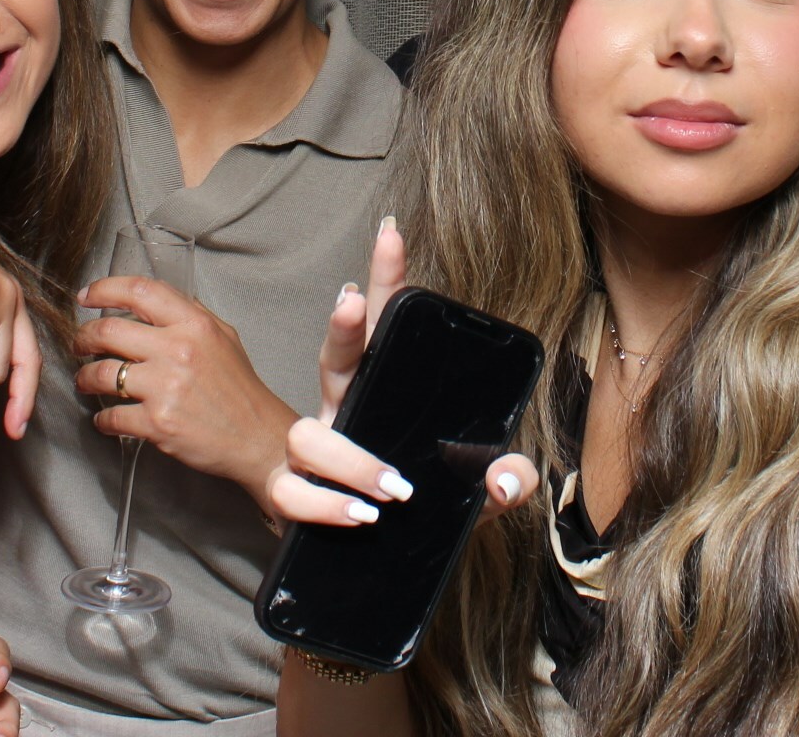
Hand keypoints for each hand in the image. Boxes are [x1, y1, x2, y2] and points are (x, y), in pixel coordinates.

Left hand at [73, 278, 298, 505]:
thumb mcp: (224, 337)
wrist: (257, 437)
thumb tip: (153, 302)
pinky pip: (111, 416)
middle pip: (108, 331)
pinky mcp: (157, 423)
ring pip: (101, 373)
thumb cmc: (240, 389)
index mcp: (193, 325)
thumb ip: (190, 315)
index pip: (140, 292)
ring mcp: (165, 387)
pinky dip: (102, 418)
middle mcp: (178, 350)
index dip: (105, 289)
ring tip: (86, 380)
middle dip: (83, 337)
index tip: (87, 296)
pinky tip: (105, 418)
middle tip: (79, 343)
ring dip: (85, 378)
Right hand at [262, 220, 539, 530]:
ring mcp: (315, 455)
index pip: (383, 327)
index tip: (392, 234)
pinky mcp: (296, 498)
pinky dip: (324, 505)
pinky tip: (360, 515)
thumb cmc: (422, 509)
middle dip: (344, 325)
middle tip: (355, 298)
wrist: (380, 564)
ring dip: (348, 456)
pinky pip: (293, 493)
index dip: (386, 282)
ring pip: (307, 433)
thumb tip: (506, 477)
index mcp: (380, 392)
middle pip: (335, 356)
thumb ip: (506, 481)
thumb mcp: (478, 494)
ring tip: (391, 483)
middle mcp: (343, 412)